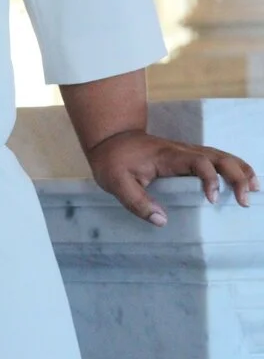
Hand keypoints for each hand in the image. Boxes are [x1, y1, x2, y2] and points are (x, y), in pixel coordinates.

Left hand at [86, 129, 259, 226]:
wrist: (110, 137)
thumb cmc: (113, 160)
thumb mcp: (116, 182)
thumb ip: (136, 201)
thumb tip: (163, 221)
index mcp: (167, 156)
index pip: (198, 161)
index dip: (209, 179)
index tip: (212, 200)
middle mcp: (182, 150)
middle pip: (218, 156)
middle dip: (236, 175)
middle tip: (245, 200)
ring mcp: (186, 151)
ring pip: (221, 155)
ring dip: (240, 170)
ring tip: (255, 191)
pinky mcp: (188, 156)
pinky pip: (216, 158)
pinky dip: (234, 167)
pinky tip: (245, 181)